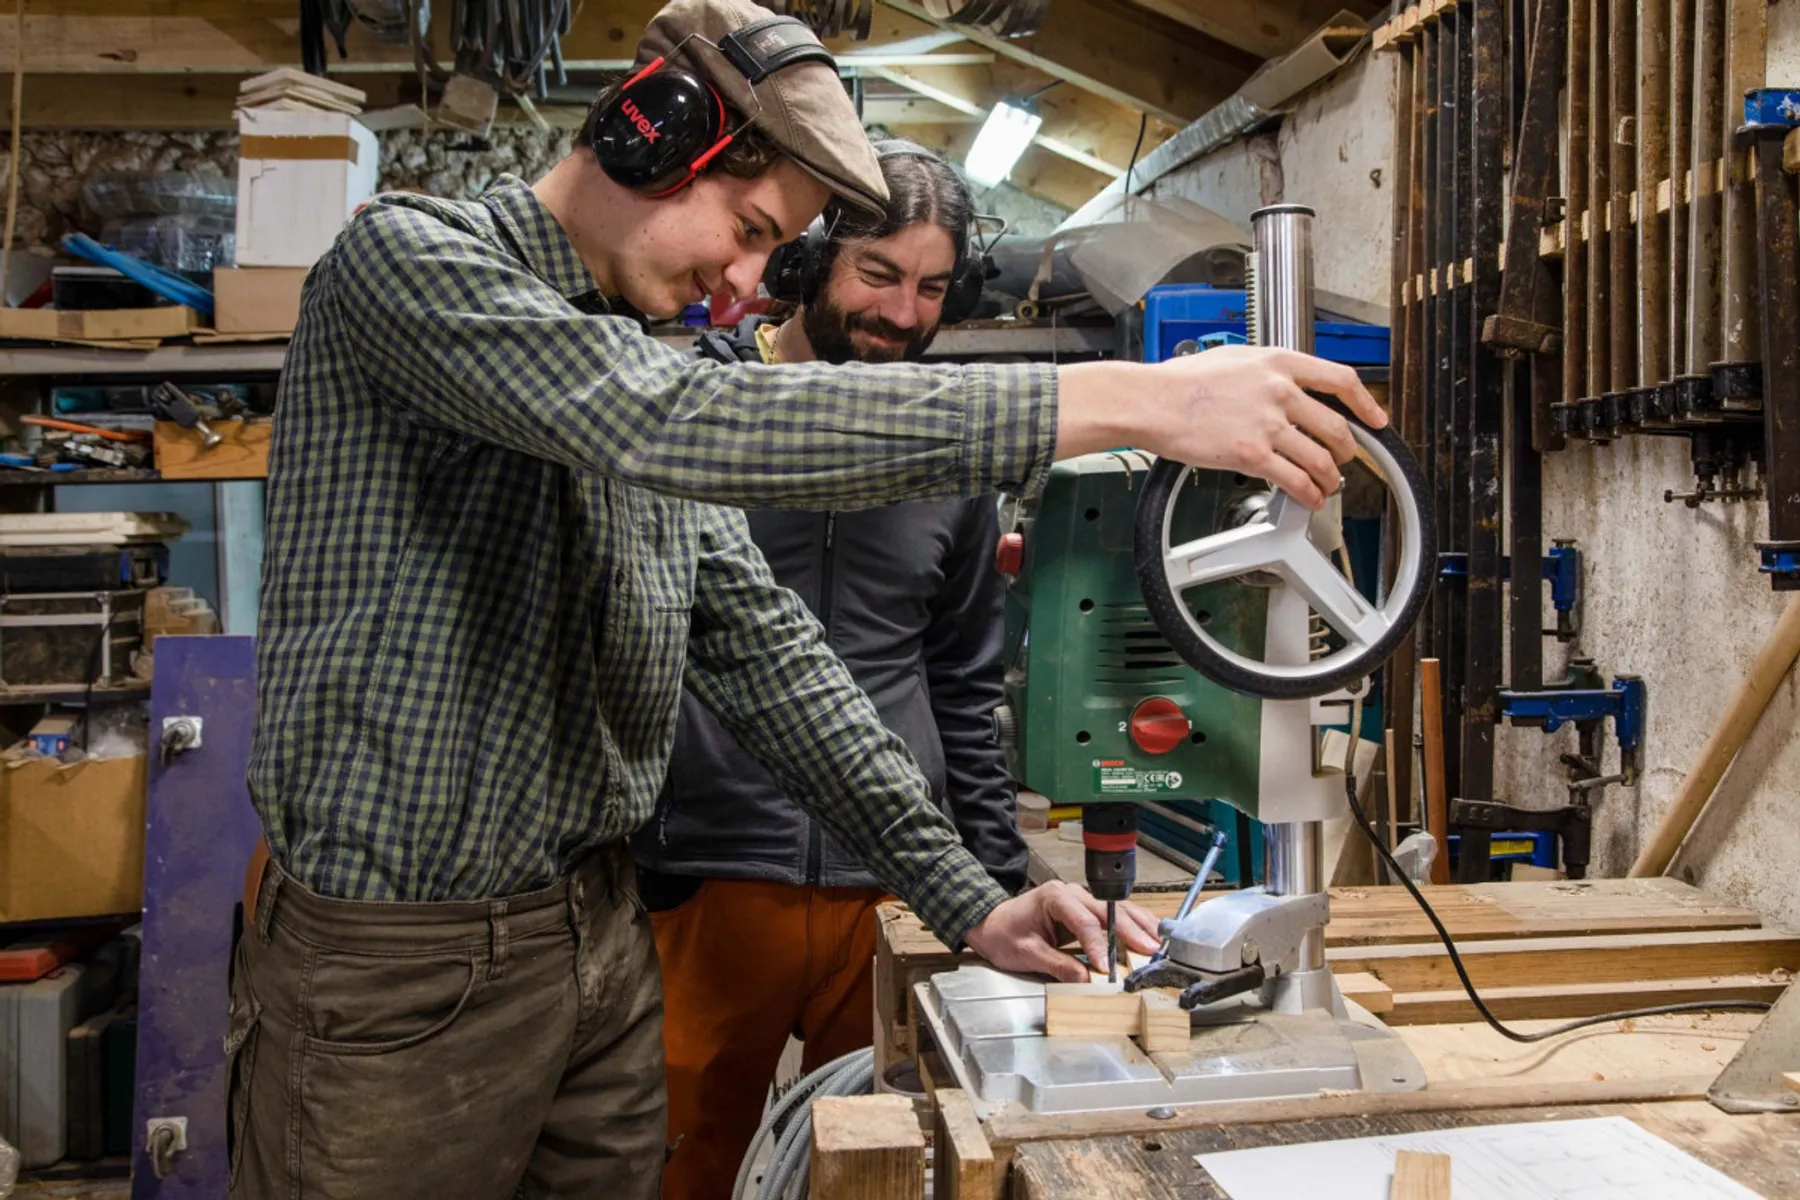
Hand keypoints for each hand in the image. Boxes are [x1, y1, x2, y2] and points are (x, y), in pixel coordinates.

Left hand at [962, 881, 1162, 982]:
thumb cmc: (1004, 934)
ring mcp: (1081, 899)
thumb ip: (1058, 965)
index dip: (1099, 946)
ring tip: (1157, 944)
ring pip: (1117, 910)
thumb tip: (1087, 979)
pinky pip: (1114, 916)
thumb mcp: (1027, 954)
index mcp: (1055, 898)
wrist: (992, 924)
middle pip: (1109, 911)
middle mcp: (1071, 894)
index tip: (1108, 967)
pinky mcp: (1086, 910)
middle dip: (1131, 932)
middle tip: (1150, 951)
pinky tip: (1147, 935)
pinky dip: (1132, 925)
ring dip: (1138, 926)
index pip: (1084, 922)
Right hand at [1056, 347, 1386, 510]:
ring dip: (1330, 477)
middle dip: (1346, 450)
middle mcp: (1280, 391)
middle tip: (1343, 460)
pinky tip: (1309, 498)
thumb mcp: (1232, 358)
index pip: (1340, 380)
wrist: (1152, 401)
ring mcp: (1268, 424)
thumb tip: (1281, 383)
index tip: (1374, 418)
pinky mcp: (1253, 455)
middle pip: (1336, 426)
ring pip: (1320, 458)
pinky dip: (1309, 494)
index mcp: (1278, 362)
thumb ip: (1264, 370)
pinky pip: (1295, 480)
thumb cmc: (1180, 382)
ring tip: (1327, 485)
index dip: (1365, 403)